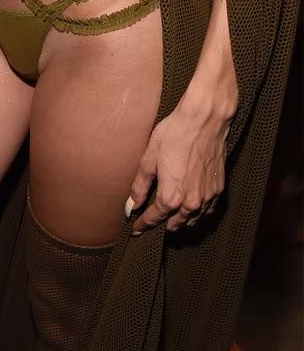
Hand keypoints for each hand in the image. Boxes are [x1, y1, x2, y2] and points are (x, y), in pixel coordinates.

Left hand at [126, 91, 233, 232]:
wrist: (204, 121)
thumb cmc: (174, 135)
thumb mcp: (149, 158)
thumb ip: (140, 185)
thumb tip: (131, 205)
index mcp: (172, 197)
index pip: (154, 218)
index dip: (143, 225)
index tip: (135, 229)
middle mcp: (192, 203)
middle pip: (175, 224)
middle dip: (162, 225)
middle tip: (151, 223)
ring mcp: (208, 198)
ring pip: (192, 221)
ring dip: (180, 222)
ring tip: (169, 219)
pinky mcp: (219, 190)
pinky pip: (206, 212)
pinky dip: (196, 215)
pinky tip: (190, 209)